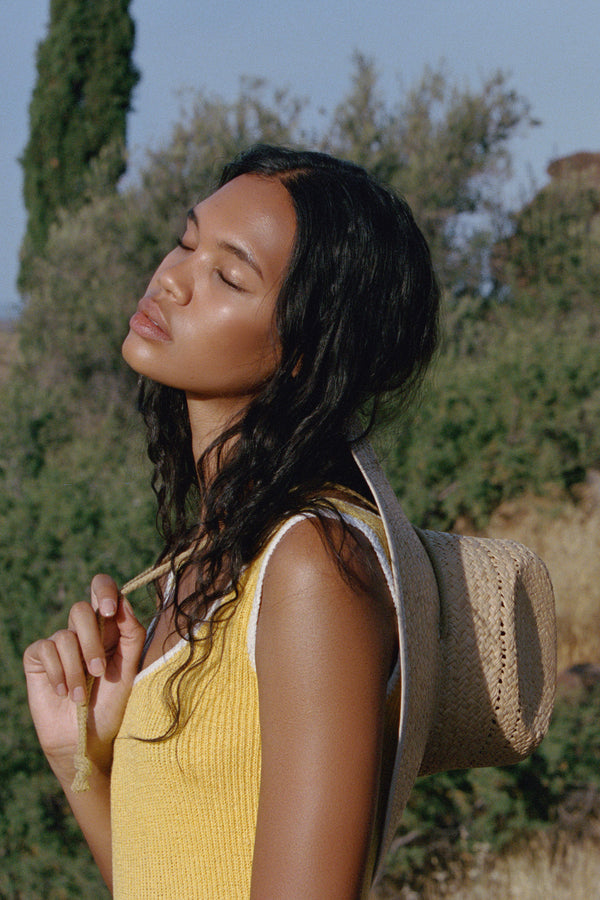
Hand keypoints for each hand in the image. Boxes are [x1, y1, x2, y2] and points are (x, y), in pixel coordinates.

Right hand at [23, 574, 145, 779]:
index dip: (104, 590)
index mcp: (108, 628)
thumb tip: (123, 603)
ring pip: (64, 636)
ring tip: (80, 696)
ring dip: (76, 670)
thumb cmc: (111, 704)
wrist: (86, 739)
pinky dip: (57, 674)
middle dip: (91, 642)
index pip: (103, 589)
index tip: (110, 610)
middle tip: (99, 672)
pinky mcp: (38, 658)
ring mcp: (59, 644)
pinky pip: (45, 650)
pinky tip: (63, 693)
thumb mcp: (129, 670)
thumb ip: (131, 635)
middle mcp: (83, 632)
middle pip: (80, 609)